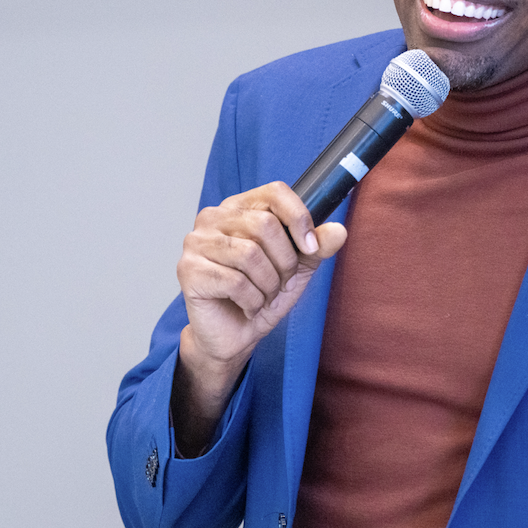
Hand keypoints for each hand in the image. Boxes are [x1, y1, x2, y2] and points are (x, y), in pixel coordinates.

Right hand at [171, 181, 346, 453]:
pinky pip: (235, 281)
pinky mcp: (188, 270)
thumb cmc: (261, 295)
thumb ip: (317, 247)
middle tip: (278, 282)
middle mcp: (213, 218)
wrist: (235, 335)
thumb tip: (338, 230)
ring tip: (262, 296)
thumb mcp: (297, 269)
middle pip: (264, 224)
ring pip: (249, 254)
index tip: (311, 246)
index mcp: (239, 208)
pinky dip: (252, 300)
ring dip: (267, 284)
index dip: (299, 218)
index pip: (275, 192)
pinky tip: (247, 306)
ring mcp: (196, 242)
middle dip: (283, 262)